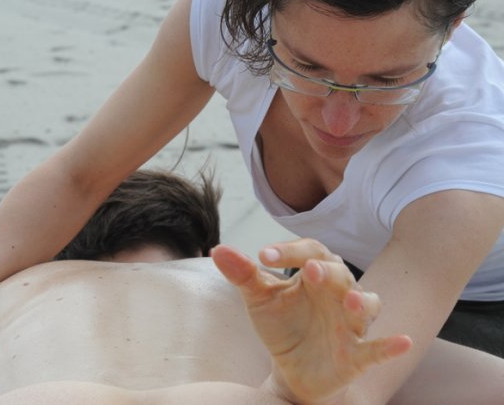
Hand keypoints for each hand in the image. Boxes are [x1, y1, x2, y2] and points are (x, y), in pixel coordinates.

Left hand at [211, 242, 411, 403]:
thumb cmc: (282, 326)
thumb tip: (217, 249)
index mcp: (316, 277)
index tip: (262, 256)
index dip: (290, 252)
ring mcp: (351, 325)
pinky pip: (379, 349)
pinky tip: (403, 342)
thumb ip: (242, 275)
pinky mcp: (357, 355)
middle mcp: (339, 296)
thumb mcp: (259, 300)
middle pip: (342, 275)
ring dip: (360, 302)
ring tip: (350, 299)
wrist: (292, 370)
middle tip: (311, 270)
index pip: (311, 253)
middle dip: (328, 273)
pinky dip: (391, 346)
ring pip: (367, 307)